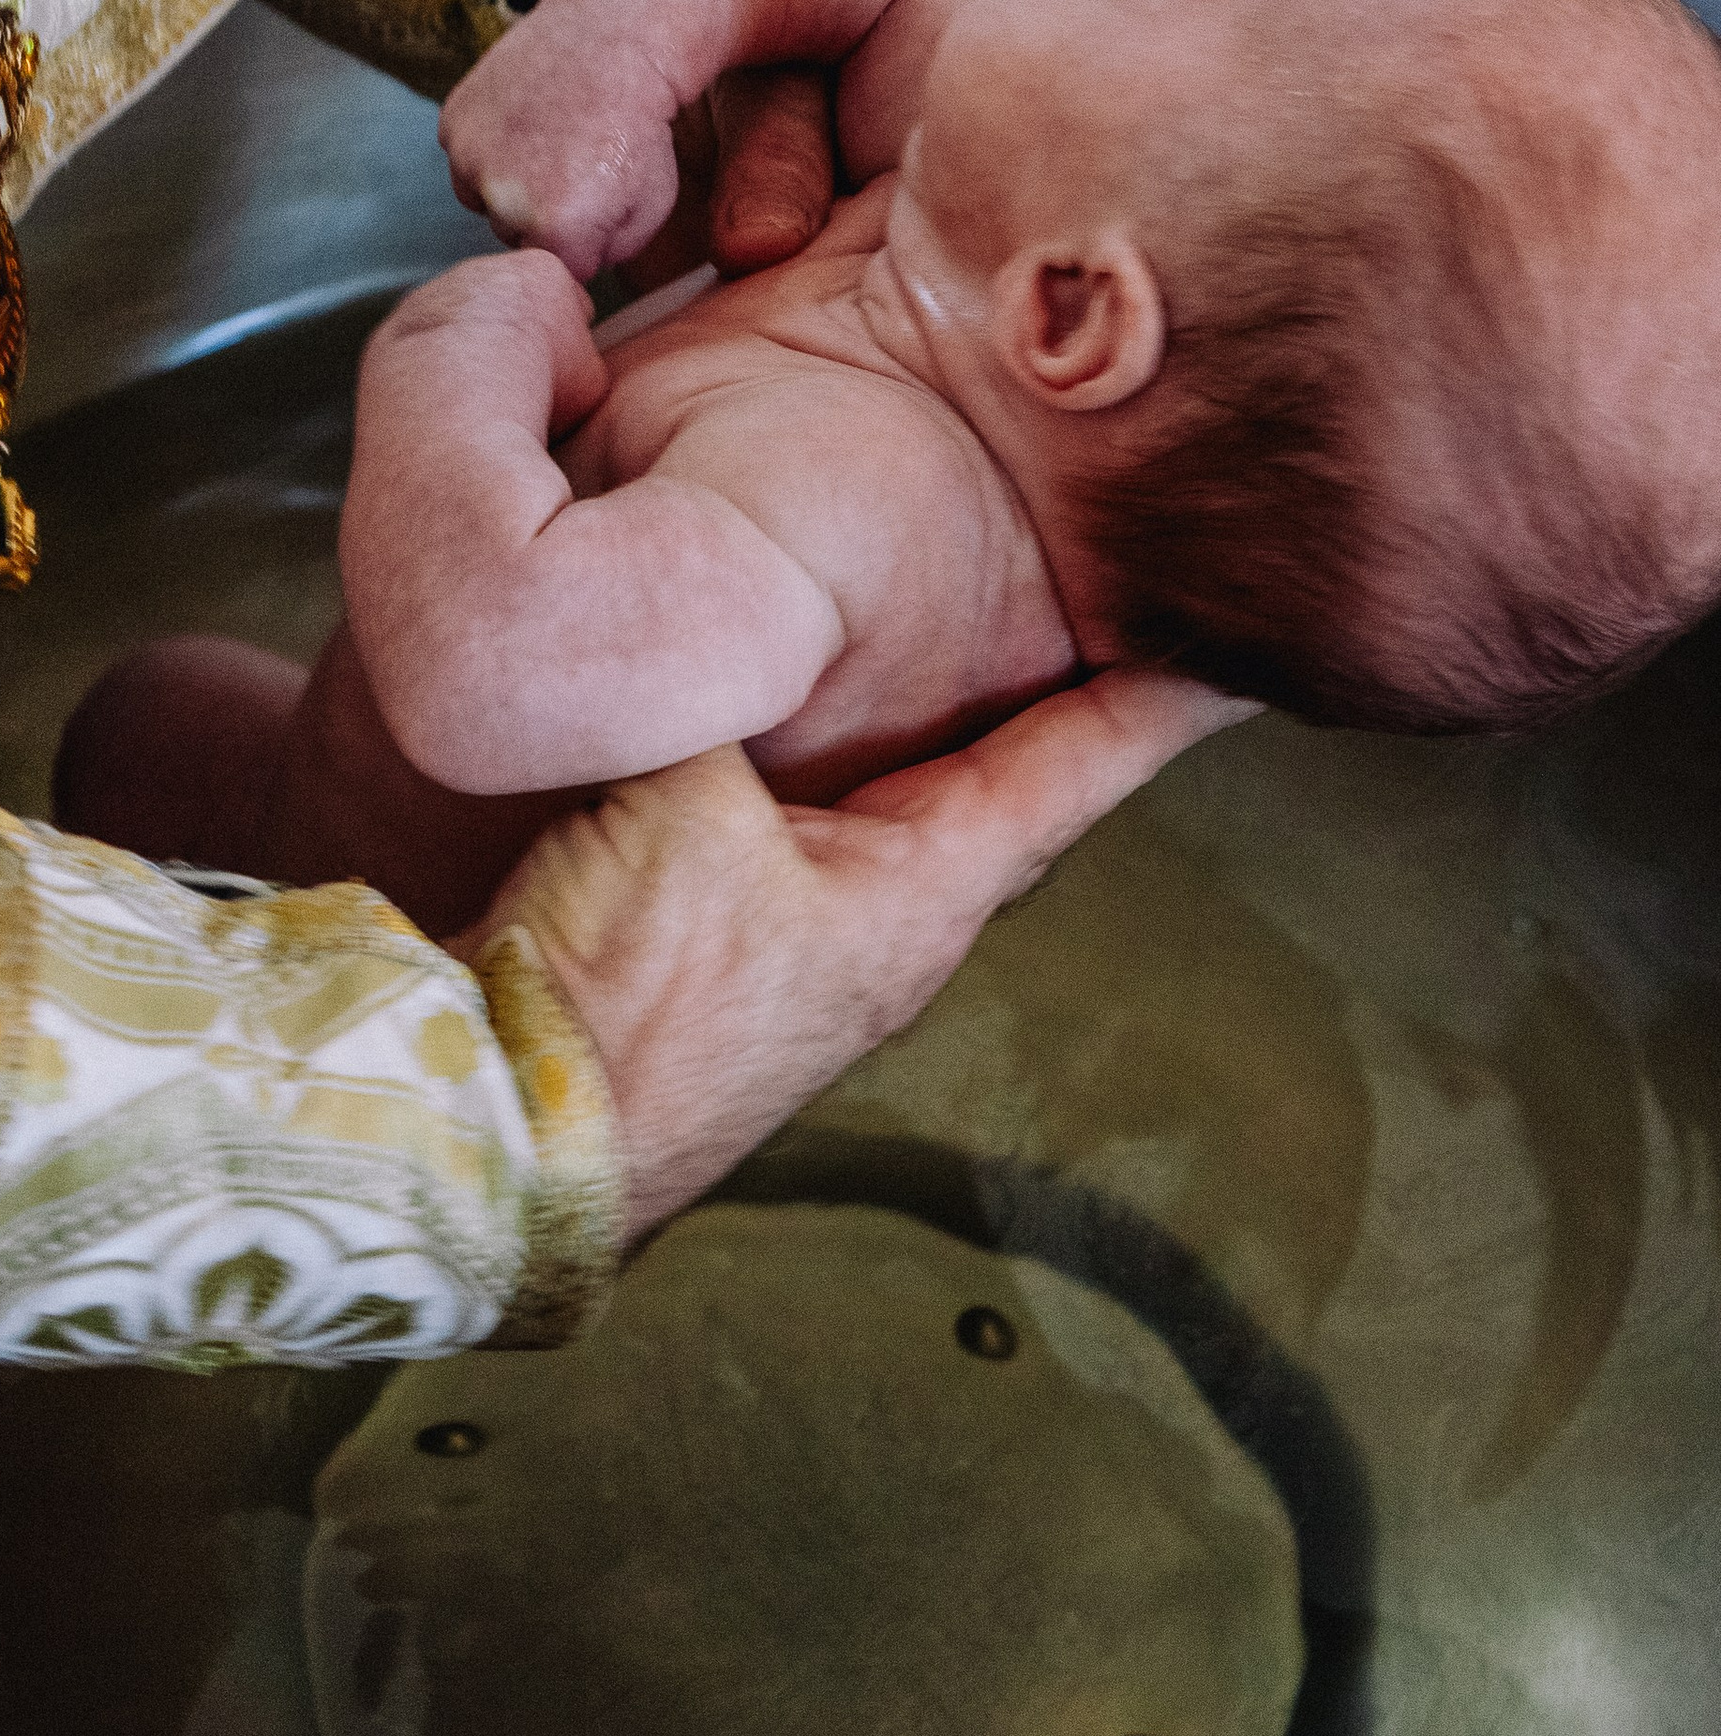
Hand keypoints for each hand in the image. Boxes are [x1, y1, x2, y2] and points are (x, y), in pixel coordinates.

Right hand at [466, 674, 1252, 1240]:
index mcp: (919, 897)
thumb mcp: (691, 799)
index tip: (1228, 657)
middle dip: (1037, 706)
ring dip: (905, 734)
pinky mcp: (708, 967)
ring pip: (882, 813)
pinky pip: (782, 832)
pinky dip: (799, 766)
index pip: (1072, 771)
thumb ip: (724, 690)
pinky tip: (751, 729)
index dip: (1152, 705)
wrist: (507, 1132)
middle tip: (1093, 625)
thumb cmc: (628, 999)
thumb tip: (719, 603)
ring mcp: (797, 960)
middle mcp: (879, 936)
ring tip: (925, 646)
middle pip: (991, 791)